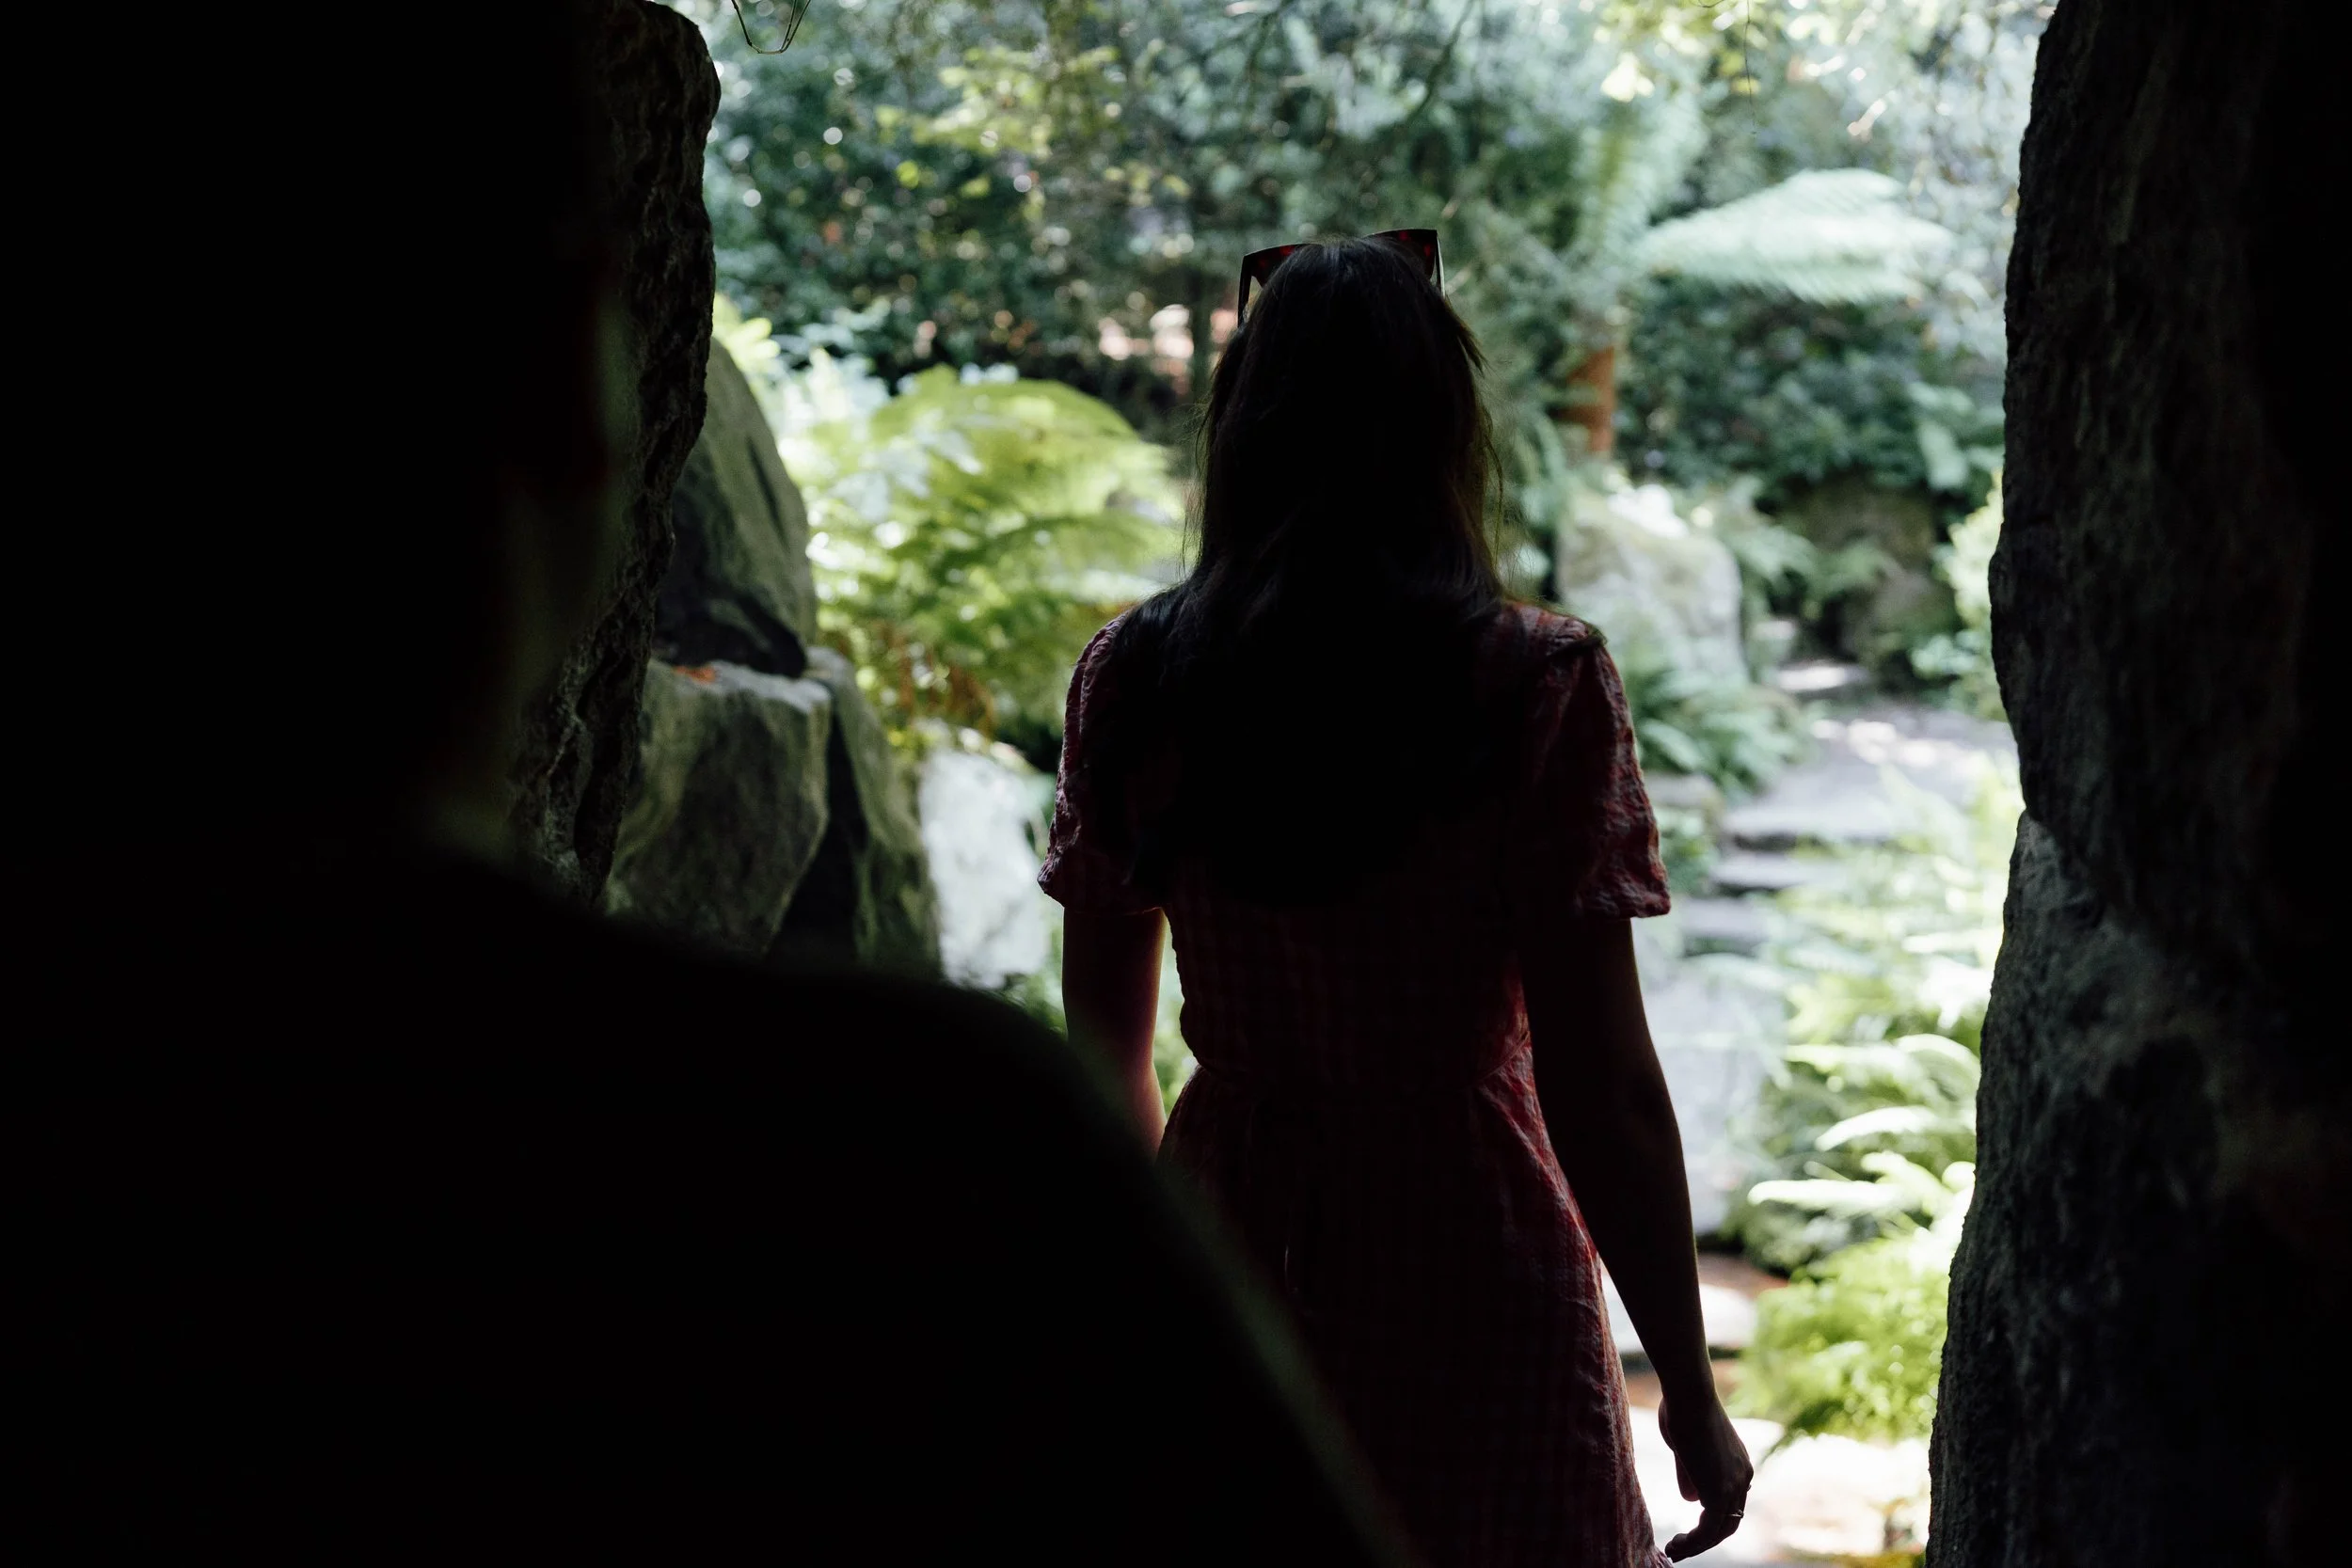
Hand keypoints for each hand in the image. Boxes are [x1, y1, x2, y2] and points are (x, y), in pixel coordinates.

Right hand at [1656, 1392, 1752, 1560]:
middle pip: (1729, 1520)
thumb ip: (1690, 1474)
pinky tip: (1676, 1546)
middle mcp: (1742, 1476)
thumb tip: (1691, 1500)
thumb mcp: (1686, 1448)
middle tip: (1682, 1546)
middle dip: (1706, 1538)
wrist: (1689, 1394)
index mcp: (1737, 1464)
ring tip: (1674, 1551)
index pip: (1729, 1502)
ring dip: (1697, 1545)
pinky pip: (1708, 1530)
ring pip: (1720, 1529)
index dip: (1710, 1519)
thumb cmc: (1682, 1409)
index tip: (1689, 1527)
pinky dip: (1693, 1543)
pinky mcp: (1719, 1493)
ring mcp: (1733, 1485)